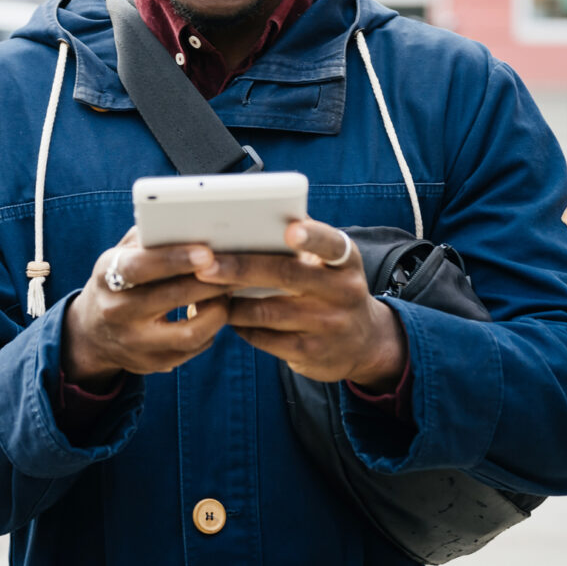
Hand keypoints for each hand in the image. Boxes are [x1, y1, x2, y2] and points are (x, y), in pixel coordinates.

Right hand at [62, 226, 231, 390]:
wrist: (94, 333)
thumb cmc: (120, 281)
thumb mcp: (120, 255)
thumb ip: (147, 238)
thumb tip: (187, 222)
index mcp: (106, 276)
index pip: (139, 267)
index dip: (174, 259)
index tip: (207, 252)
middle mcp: (116, 312)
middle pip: (171, 297)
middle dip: (210, 282)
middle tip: (236, 268)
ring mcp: (133, 342)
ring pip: (189, 332)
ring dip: (217, 311)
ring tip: (227, 293)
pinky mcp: (151, 364)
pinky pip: (193, 348)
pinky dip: (211, 329)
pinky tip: (215, 311)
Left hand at [193, 218, 407, 389]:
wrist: (364, 344)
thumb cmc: (329, 288)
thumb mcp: (331, 264)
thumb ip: (302, 239)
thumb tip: (252, 214)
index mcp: (345, 261)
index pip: (331, 244)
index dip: (311, 237)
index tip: (289, 230)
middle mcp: (343, 292)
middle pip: (285, 275)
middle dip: (240, 268)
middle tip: (205, 265)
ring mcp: (328, 325)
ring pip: (266, 311)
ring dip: (230, 302)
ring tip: (202, 291)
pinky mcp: (311, 352)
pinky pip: (264, 338)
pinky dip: (239, 325)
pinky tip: (223, 315)